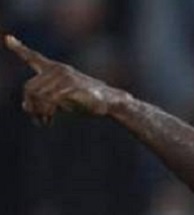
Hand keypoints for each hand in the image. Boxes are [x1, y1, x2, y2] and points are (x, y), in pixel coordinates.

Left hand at [4, 35, 125, 124]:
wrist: (108, 102)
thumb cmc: (85, 101)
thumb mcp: (61, 100)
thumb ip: (41, 100)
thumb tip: (25, 106)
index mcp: (55, 69)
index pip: (33, 57)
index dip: (20, 48)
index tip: (7, 39)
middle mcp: (58, 69)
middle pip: (29, 87)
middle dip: (30, 105)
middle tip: (37, 119)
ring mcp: (65, 77)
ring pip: (37, 95)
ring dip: (37, 111)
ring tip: (44, 121)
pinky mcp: (71, 86)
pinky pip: (49, 99)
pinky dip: (46, 112)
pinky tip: (49, 120)